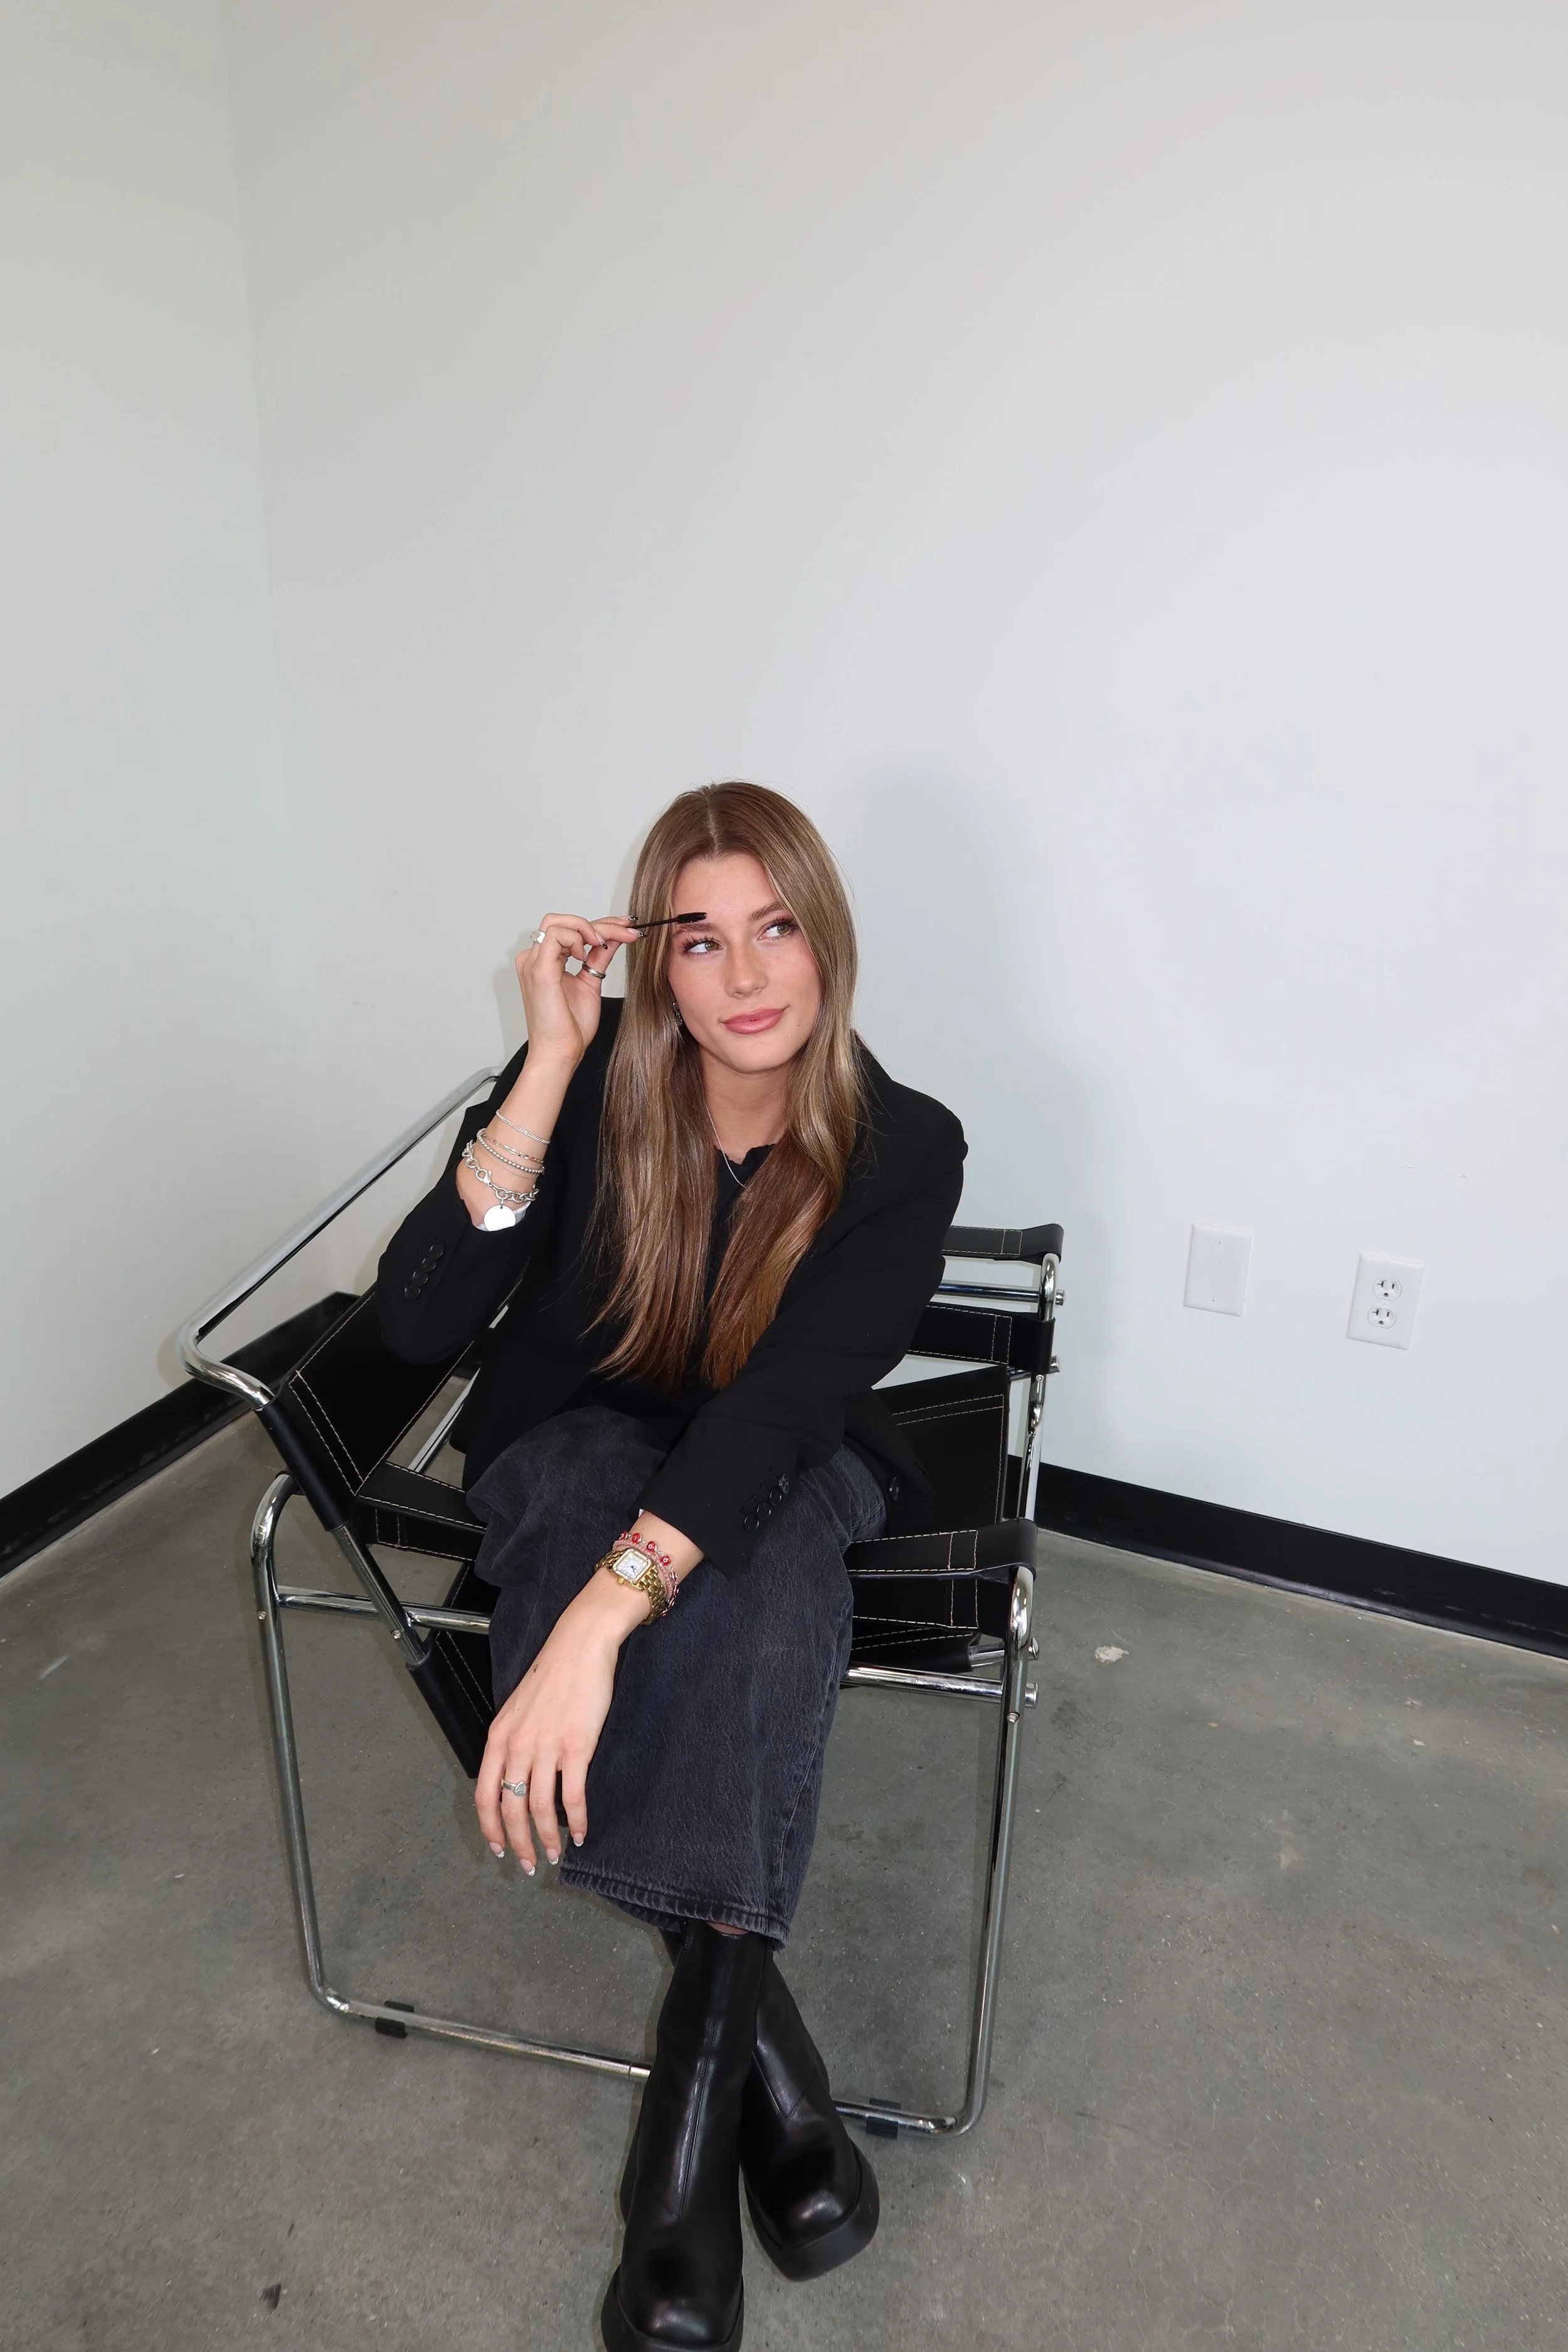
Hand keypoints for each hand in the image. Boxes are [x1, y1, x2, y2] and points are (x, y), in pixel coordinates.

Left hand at [474, 1570, 646, 1869]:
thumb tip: (516, 1779)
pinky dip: (578, 1821)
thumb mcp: (518, 1709)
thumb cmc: (553, 1674)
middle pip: (510, 1809)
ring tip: (555, 1854)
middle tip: (528, 1864)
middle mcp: (517, 1746)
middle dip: (518, 1843)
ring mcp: (546, 1747)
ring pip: (541, 1808)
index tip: (498, 1849)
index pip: (483, 1796)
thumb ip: (512, 1743)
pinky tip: (583, 1833)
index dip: (489, 1828)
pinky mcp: (576, 1747)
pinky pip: (573, 1796)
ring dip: (547, 1838)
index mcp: (498, 1737)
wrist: (581, 1645)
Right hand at [516, 913, 640, 1067]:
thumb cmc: (569, 1027)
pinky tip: (587, 954)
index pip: (568, 930)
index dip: (599, 925)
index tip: (626, 928)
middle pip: (562, 921)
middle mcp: (534, 959)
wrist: (560, 1052)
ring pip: (557, 922)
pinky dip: (575, 938)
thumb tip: (614, 939)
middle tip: (624, 931)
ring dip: (587, 928)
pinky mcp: (539, 970)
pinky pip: (555, 935)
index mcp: (544, 962)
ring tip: (605, 945)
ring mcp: (533, 963)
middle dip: (598, 922)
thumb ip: (598, 958)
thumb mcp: (591, 983)